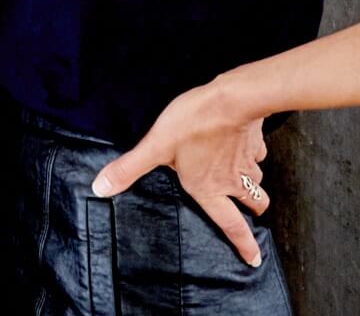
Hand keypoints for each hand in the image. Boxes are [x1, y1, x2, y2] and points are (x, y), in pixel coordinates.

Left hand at [90, 78, 269, 267]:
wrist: (231, 100)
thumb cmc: (192, 124)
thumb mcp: (154, 147)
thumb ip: (129, 169)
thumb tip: (100, 189)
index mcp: (209, 189)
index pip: (231, 225)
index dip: (244, 244)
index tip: (253, 259)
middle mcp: (233, 181)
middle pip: (254, 204)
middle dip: (254, 210)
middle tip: (251, 212)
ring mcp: (248, 162)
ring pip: (258, 180)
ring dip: (253, 183)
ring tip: (244, 180)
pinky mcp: (255, 142)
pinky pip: (258, 154)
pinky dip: (253, 155)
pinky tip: (243, 147)